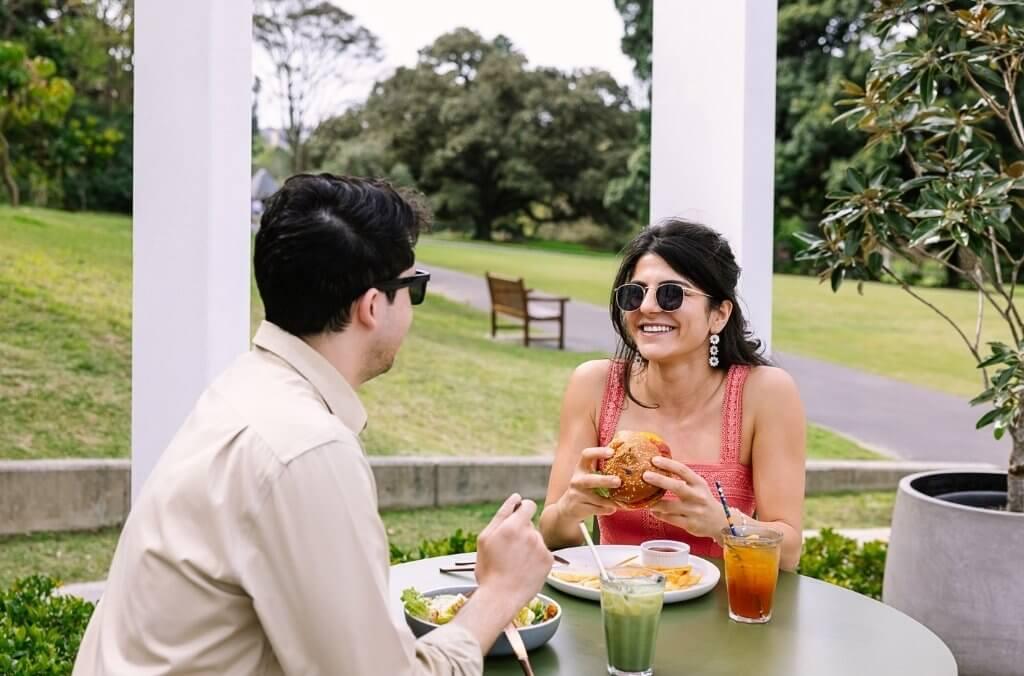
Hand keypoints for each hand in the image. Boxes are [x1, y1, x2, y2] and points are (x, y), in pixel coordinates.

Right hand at [474, 494, 553, 613]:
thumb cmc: (490, 569)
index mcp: (514, 525)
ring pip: (536, 539)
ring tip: (515, 563)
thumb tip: (516, 498)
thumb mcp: (485, 538)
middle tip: (508, 550)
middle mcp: (531, 534)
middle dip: (521, 532)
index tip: (517, 518)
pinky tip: (524, 569)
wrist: (501, 597)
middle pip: (529, 525)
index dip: (522, 510)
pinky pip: (543, 553)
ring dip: (528, 546)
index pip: (528, 505)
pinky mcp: (549, 560)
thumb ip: (502, 514)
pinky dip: (535, 559)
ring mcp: (541, 548)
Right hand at [555, 447, 621, 521]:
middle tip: (618, 481)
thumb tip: (627, 464)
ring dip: (610, 501)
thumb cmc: (584, 489)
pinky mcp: (579, 508)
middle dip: (605, 481)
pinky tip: (612, 509)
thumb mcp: (588, 476)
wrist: (567, 508)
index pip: (586, 455)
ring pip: (597, 499)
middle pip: (590, 480)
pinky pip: (597, 509)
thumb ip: (602, 470)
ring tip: (620, 502)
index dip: (598, 452)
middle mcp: (577, 480)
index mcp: (581, 468)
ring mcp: (577, 495)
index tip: (611, 452)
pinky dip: (607, 509)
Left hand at [643, 457, 727, 538]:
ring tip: (643, 499)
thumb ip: (682, 478)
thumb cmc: (703, 500)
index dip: (668, 464)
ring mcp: (694, 511)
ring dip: (654, 503)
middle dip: (660, 480)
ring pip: (669, 506)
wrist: (720, 522)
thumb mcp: (698, 486)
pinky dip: (659, 514)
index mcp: (698, 483)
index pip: (683, 470)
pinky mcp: (690, 524)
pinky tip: (652, 511)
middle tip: (645, 475)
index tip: (654, 459)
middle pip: (677, 486)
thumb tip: (658, 468)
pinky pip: (670, 519)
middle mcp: (697, 496)